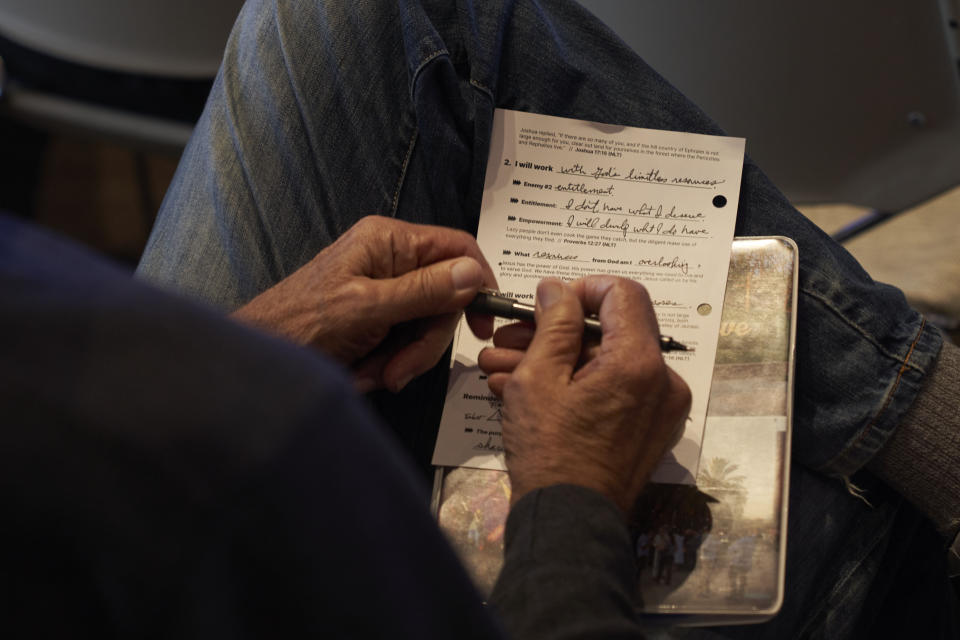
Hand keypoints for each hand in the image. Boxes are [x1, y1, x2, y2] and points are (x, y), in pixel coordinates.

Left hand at [232, 216, 496, 391]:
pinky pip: (404, 341)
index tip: (482, 326)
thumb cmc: (299, 324)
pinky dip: (390, 363)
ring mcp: (383, 289)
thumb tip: (473, 274)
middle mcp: (390, 259)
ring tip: (375, 374)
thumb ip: (423, 291)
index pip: (458, 249)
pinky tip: (364, 372)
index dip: (477, 285)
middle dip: (426, 340)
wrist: (261, 358)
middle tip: (400, 369)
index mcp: (389, 240)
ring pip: (426, 326)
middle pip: (445, 297)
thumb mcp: (368, 308)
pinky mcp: (375, 317)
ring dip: (406, 358)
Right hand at [478, 276, 690, 512]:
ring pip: (604, 363)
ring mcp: (659, 408)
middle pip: (610, 331)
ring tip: (502, 367)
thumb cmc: (549, 453)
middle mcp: (662, 381)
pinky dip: (574, 385)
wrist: (568, 526)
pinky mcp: (648, 429)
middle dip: (554, 332)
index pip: (623, 293)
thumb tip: (557, 288)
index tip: (548, 303)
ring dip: (555, 360)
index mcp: (640, 362)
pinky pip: (612, 390)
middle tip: (510, 338)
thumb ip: (553, 324)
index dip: (582, 289)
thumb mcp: (538, 379)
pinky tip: (524, 391)